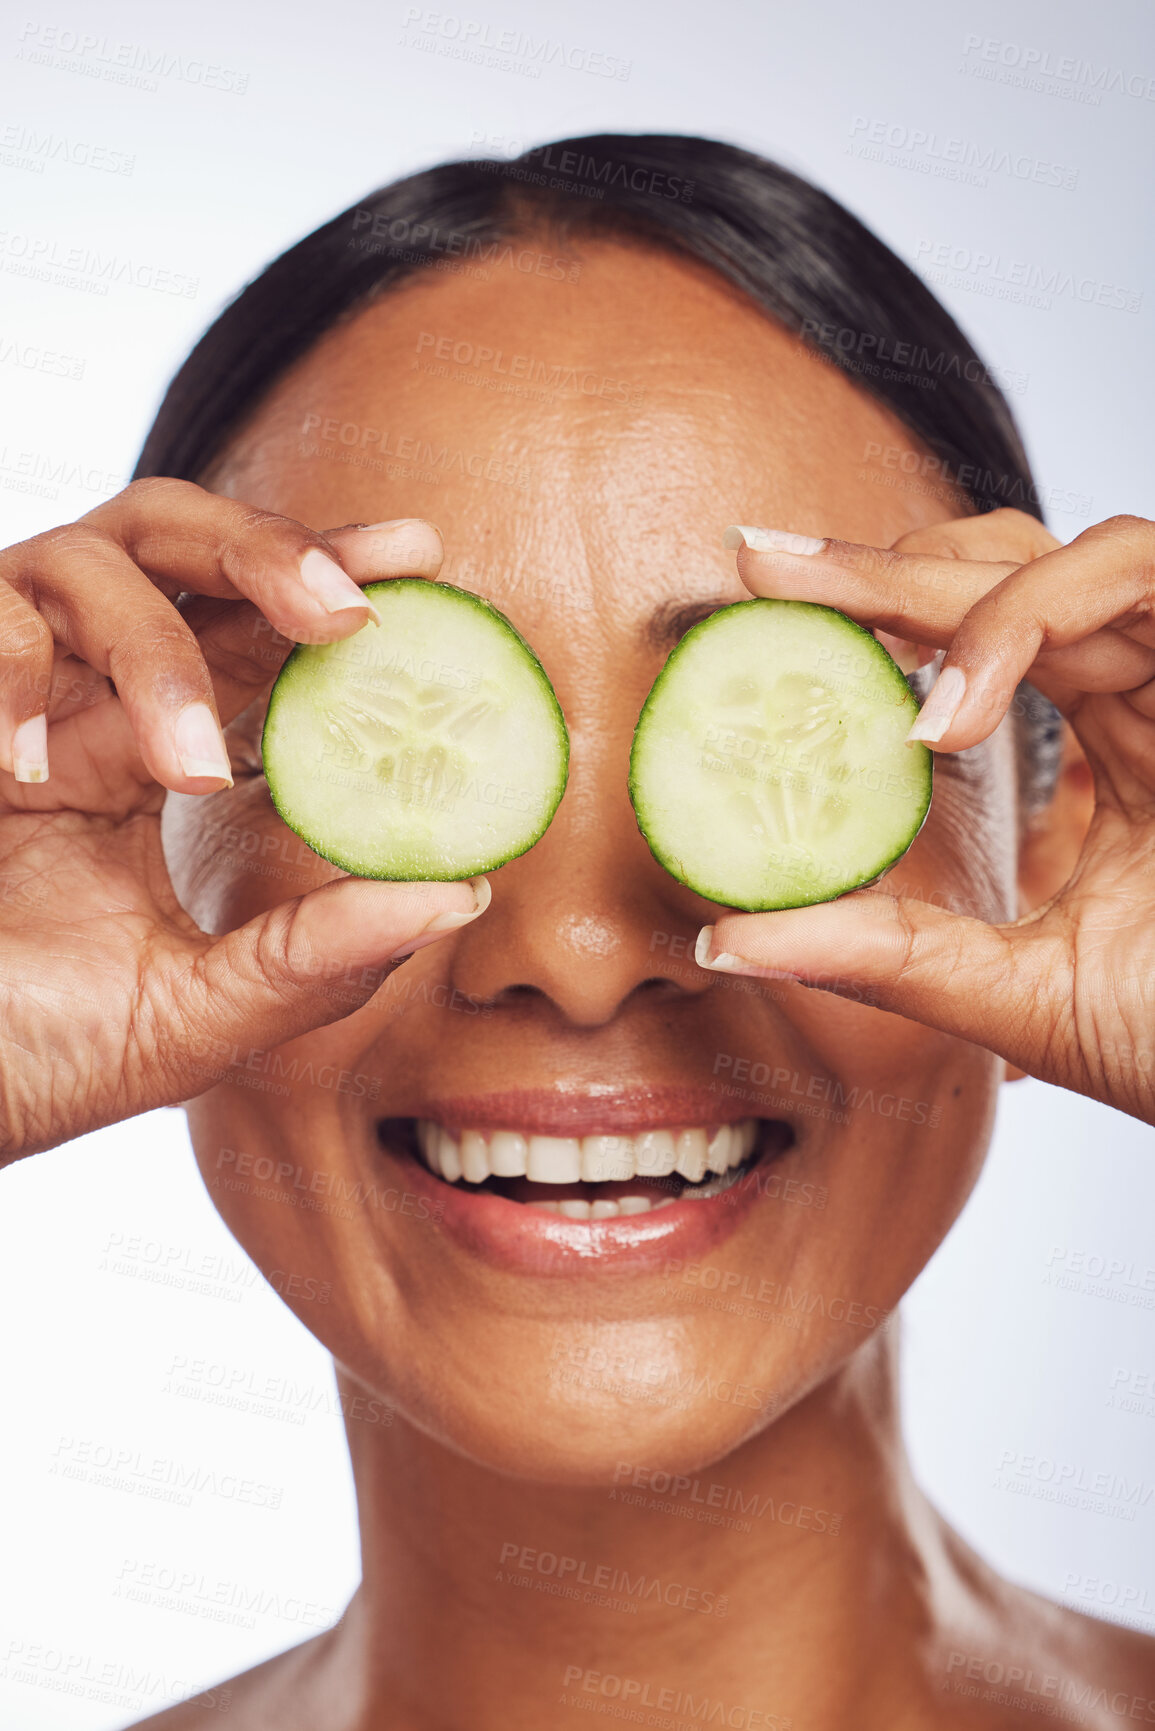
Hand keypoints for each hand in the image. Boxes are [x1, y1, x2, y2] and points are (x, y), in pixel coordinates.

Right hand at [0, 479, 487, 1163]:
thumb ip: (319, 955)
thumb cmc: (36, 1056)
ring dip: (155, 651)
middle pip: (175, 541)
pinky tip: (31, 777)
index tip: (424, 557)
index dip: (332, 584)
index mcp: (147, 754)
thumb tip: (463, 895)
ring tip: (190, 770)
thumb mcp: (198, 1014)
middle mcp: (79, 699)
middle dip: (268, 549)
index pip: (252, 635)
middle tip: (351, 607)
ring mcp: (1, 696)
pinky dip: (16, 675)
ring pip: (81, 560)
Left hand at [700, 510, 1154, 1125]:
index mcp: (1119, 748)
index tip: (753, 607)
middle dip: (880, 567)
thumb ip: (887, 956)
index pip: (987, 644)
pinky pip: (1139, 574)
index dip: (878, 614)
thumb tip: (724, 942)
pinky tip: (948, 710)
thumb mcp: (1021, 996)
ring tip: (844, 639)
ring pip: (1077, 556)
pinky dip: (1029, 619)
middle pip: (1014, 577)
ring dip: (948, 586)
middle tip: (758, 560)